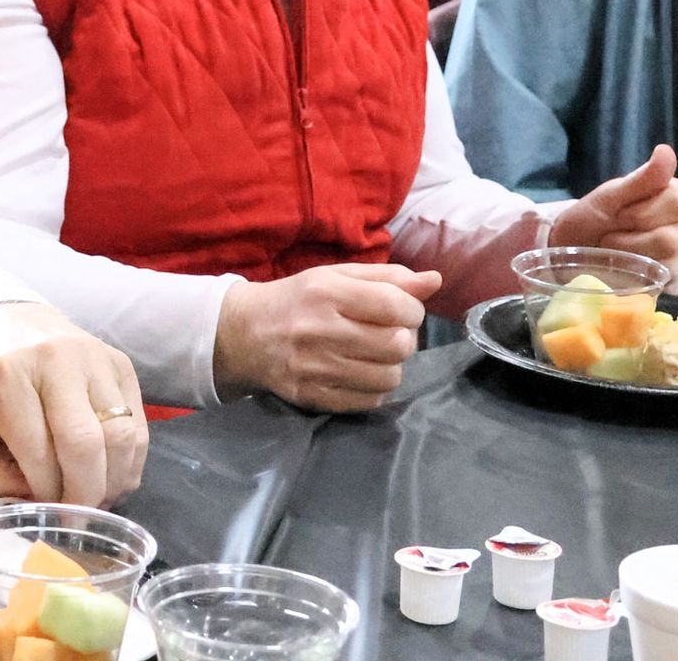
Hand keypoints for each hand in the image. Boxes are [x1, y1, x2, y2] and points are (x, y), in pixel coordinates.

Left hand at [0, 303, 146, 507]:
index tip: (50, 513)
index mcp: (7, 375)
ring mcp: (95, 358)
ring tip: (95, 497)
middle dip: (86, 493)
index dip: (49, 493)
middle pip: (87, 444)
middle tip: (78, 516)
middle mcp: (55, 359)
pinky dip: (129, 463)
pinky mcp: (122, 364)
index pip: (39, 451)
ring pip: (122, 438)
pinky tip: (109, 475)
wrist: (13, 325)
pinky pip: (138, 427)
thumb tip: (42, 510)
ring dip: (113, 482)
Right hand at [213, 264, 442, 412]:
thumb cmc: (297, 299)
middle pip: (398, 345)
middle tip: (388, 334)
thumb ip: (386, 278)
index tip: (404, 312)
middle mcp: (319, 330)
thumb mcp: (335, 277)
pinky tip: (359, 373)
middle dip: (404, 339)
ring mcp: (314, 367)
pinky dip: (373, 388)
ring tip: (373, 355)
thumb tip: (435, 281)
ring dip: (390, 366)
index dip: (413, 311)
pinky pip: (369, 401)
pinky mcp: (311, 396)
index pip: (396, 306)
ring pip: (389, 377)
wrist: (243, 334)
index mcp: (326, 292)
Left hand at [550, 144, 677, 293]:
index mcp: (675, 197)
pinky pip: (674, 285)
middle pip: (671, 239)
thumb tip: (666, 150)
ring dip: (633, 261)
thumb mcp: (608, 198)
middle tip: (610, 238)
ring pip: (671, 265)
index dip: (640, 213)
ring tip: (616, 255)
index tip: (617, 215)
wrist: (574, 252)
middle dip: (630, 240)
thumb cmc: (591, 221)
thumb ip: (641, 179)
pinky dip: (646, 280)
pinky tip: (632, 273)